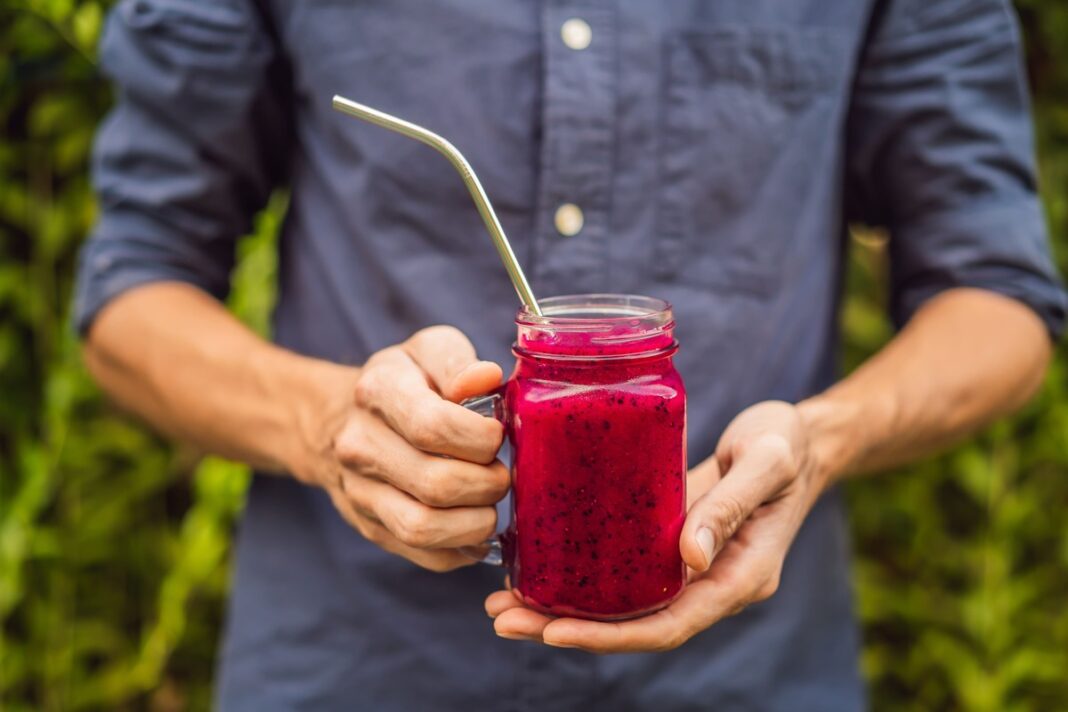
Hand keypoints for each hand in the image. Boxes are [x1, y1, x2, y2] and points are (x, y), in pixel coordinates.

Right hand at [298, 325, 507, 571]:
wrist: (341, 419)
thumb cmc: (406, 381)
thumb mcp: (429, 351)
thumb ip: (458, 362)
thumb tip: (486, 379)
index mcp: (379, 391)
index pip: (433, 426)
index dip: (480, 438)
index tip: (498, 435)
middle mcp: (360, 445)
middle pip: (435, 484)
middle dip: (487, 484)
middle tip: (502, 474)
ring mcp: (360, 491)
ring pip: (422, 528)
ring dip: (475, 524)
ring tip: (492, 506)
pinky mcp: (370, 526)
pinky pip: (422, 554)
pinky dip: (461, 549)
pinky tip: (477, 529)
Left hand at [485, 400, 829, 651]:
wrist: (799, 437)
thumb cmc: (788, 444)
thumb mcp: (767, 463)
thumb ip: (729, 506)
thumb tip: (688, 557)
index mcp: (739, 577)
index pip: (668, 625)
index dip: (609, 636)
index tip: (553, 632)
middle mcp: (710, 582)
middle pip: (635, 624)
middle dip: (569, 629)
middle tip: (504, 619)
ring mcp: (690, 565)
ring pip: (623, 602)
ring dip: (564, 606)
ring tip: (503, 601)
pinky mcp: (672, 541)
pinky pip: (624, 570)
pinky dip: (582, 572)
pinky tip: (541, 561)